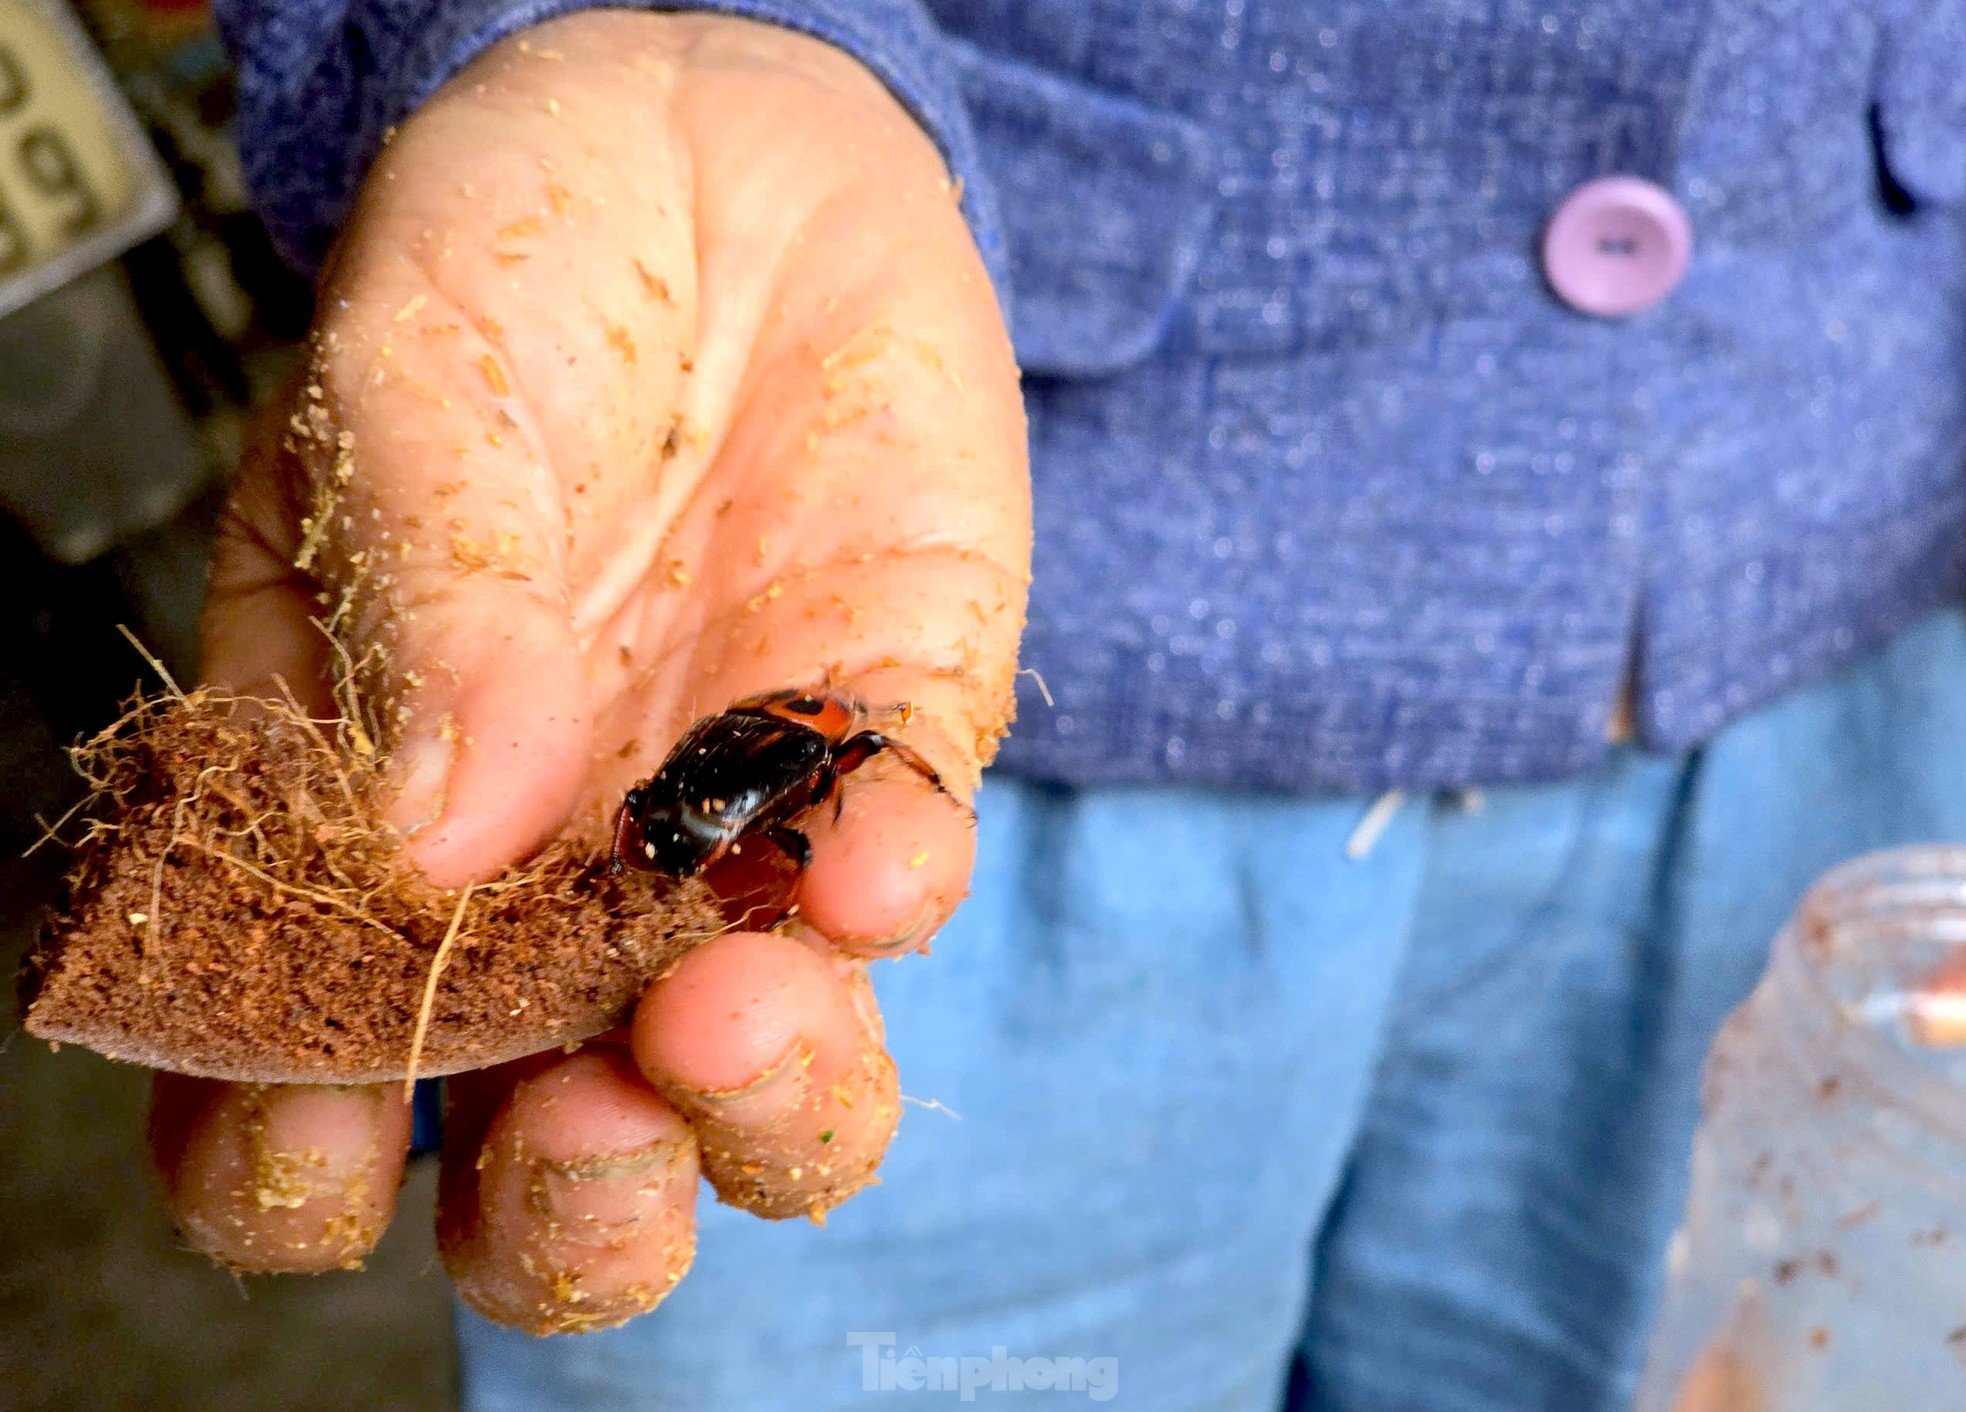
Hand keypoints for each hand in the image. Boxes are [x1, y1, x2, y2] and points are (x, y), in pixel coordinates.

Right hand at [145, 11, 1026, 1331]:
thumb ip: (422, 597)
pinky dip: (897, 881)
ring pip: (771, 1077)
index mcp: (366, 812)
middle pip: (565, 1154)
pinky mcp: (891, 734)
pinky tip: (876, 839)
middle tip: (585, 1127)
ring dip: (766, 1106)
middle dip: (577, 1212)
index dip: (296, 1158)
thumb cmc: (519, 257)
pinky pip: (907, 864)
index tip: (327, 1141)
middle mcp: (555, 864)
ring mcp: (732, 819)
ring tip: (738, 1014)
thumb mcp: (413, 384)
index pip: (302, 1068)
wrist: (725, 153)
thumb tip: (428, 836)